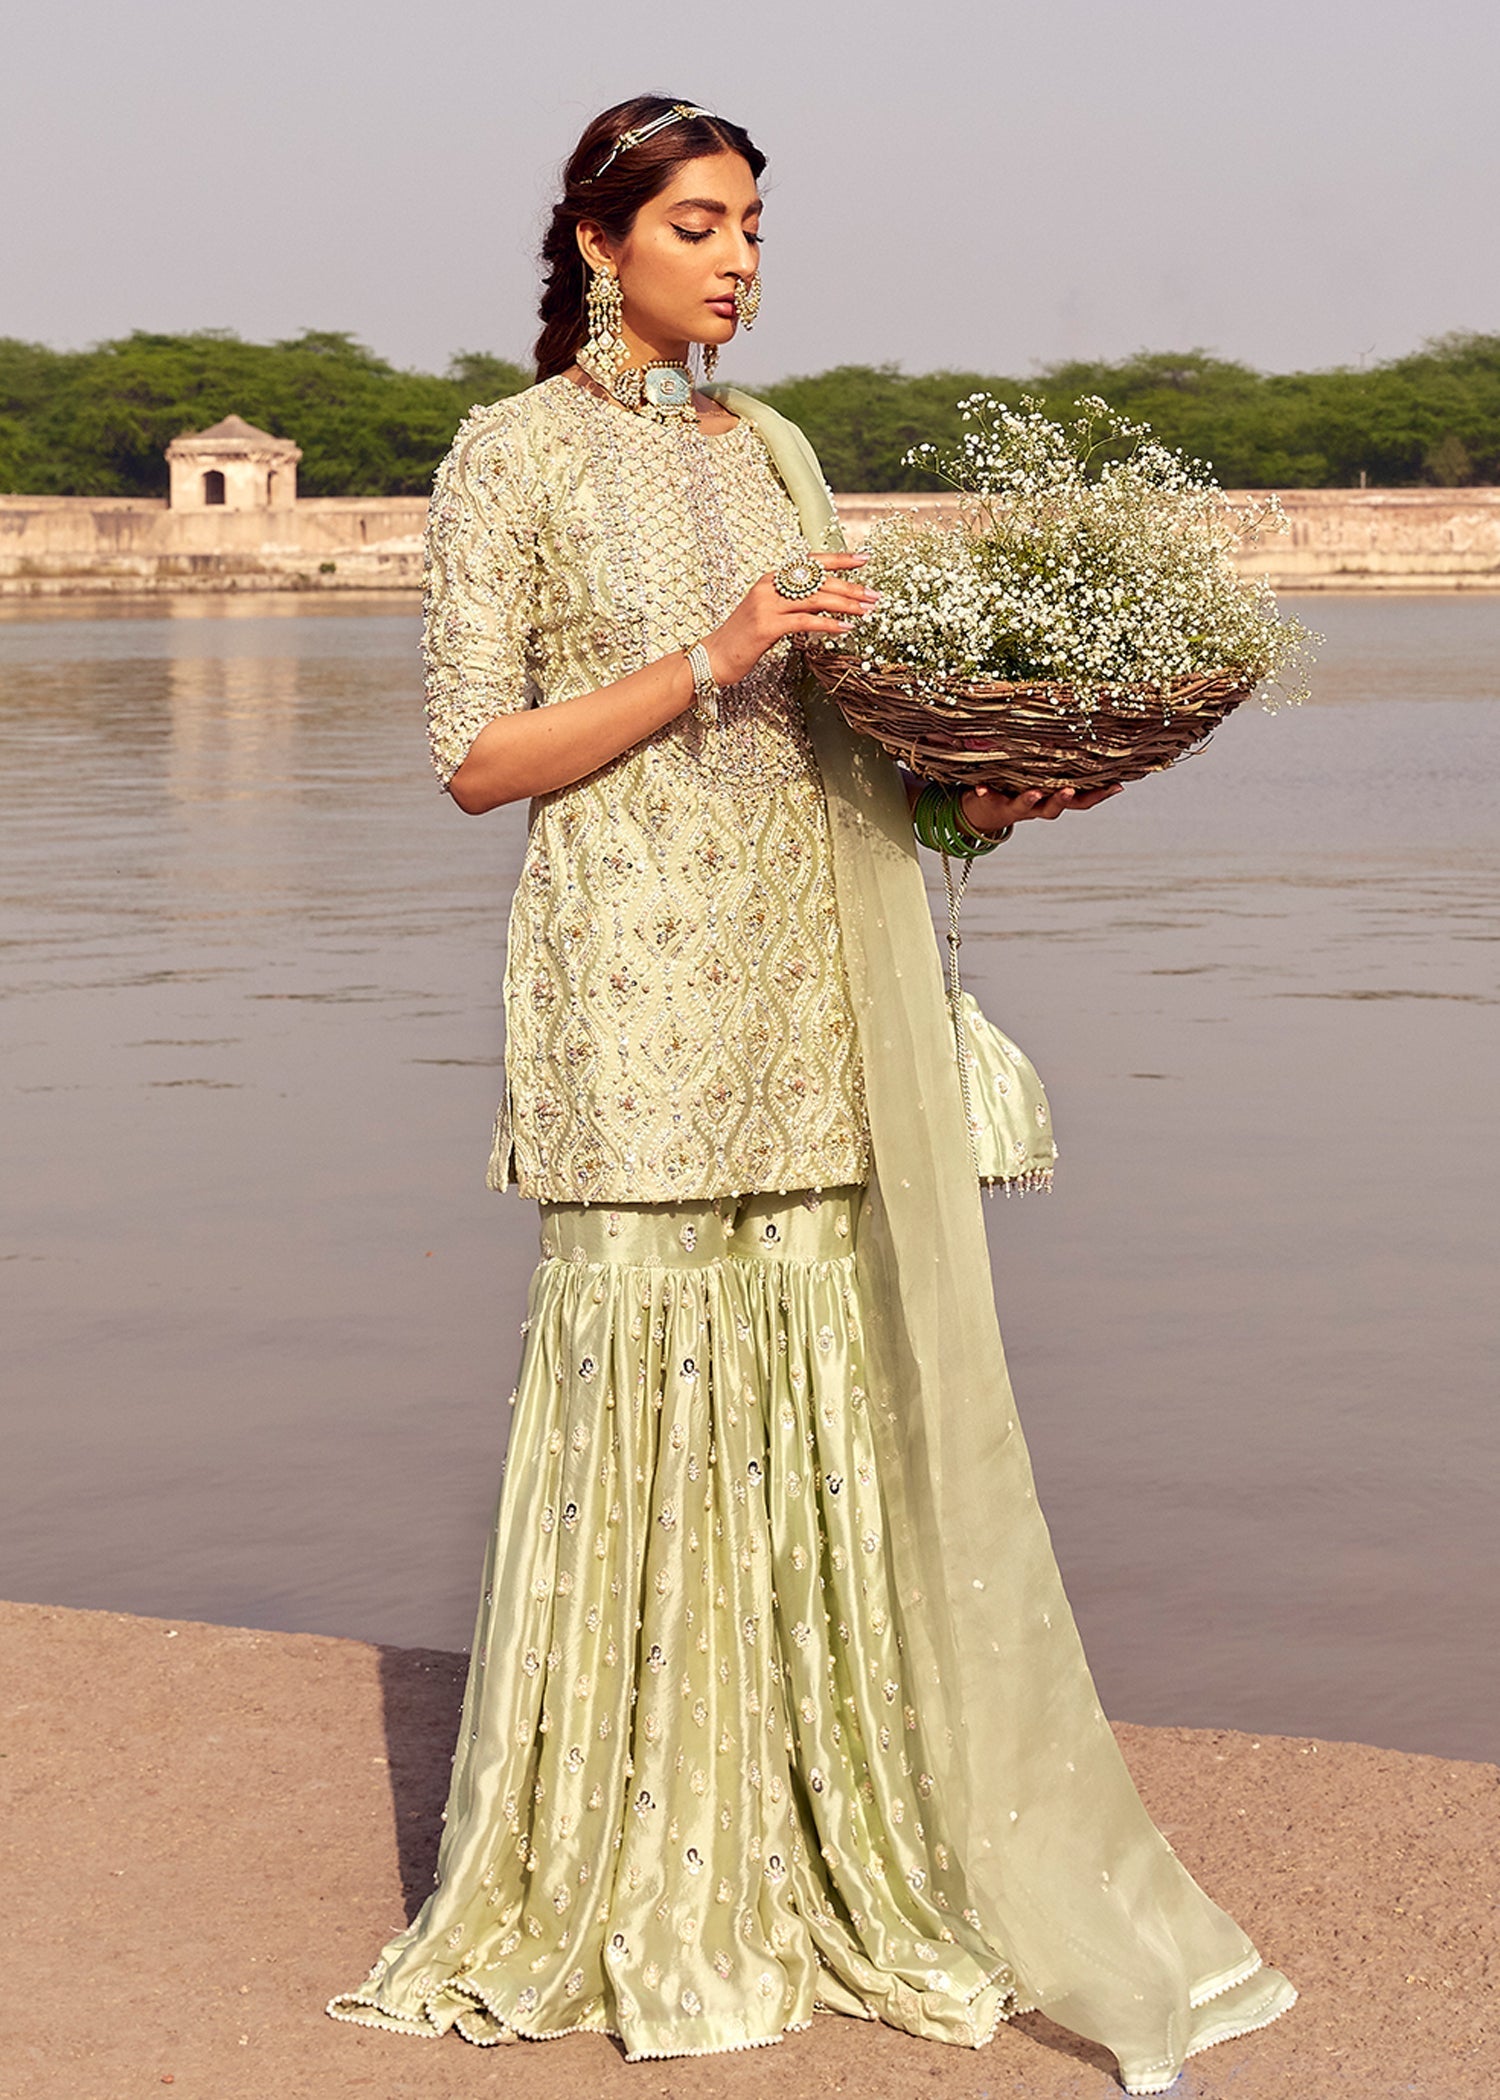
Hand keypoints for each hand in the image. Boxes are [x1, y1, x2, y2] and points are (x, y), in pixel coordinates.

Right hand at [702, 554, 876, 687]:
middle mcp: (769, 586)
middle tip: (875, 595)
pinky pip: (805, 622)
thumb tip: (825, 602)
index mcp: (772, 579)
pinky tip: (846, 629)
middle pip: (818, 581)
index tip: (864, 558)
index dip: (839, 559)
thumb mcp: (770, 614)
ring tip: (868, 610)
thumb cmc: (744, 639)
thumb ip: (793, 604)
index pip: (811, 562)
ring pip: (815, 599)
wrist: (713, 657)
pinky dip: (828, 625)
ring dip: (846, 604)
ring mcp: (767, 605)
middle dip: (851, 587)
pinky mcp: (766, 626)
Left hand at [959, 780, 1124, 833]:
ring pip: (1025, 806)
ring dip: (1030, 799)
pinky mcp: (993, 802)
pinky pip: (990, 798)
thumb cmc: (1020, 790)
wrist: (982, 814)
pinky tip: (980, 787)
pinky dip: (986, 793)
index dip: (1099, 795)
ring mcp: (1014, 806)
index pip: (1080, 801)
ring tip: (1034, 792)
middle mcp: (1036, 807)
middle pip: (1054, 808)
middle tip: (1070, 790)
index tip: (1118, 786)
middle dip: (1063, 799)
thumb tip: (1089, 745)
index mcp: (1052, 799)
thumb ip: (1061, 769)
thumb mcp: (1044, 781)